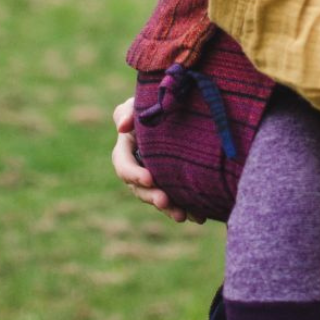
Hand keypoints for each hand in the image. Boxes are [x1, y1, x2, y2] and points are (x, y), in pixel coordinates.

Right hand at [111, 98, 205, 223]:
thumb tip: (121, 127)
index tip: (149, 178)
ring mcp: (154, 179)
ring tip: (182, 216)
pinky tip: (199, 217)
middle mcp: (137, 168)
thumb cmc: (153, 101)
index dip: (134, 174)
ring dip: (169, 208)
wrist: (177, 109)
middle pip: (139, 189)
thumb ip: (128, 111)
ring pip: (157, 198)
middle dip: (151, 196)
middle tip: (165, 201)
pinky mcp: (171, 184)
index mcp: (125, 150)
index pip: (123, 165)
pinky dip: (186, 209)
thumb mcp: (138, 102)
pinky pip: (176, 200)